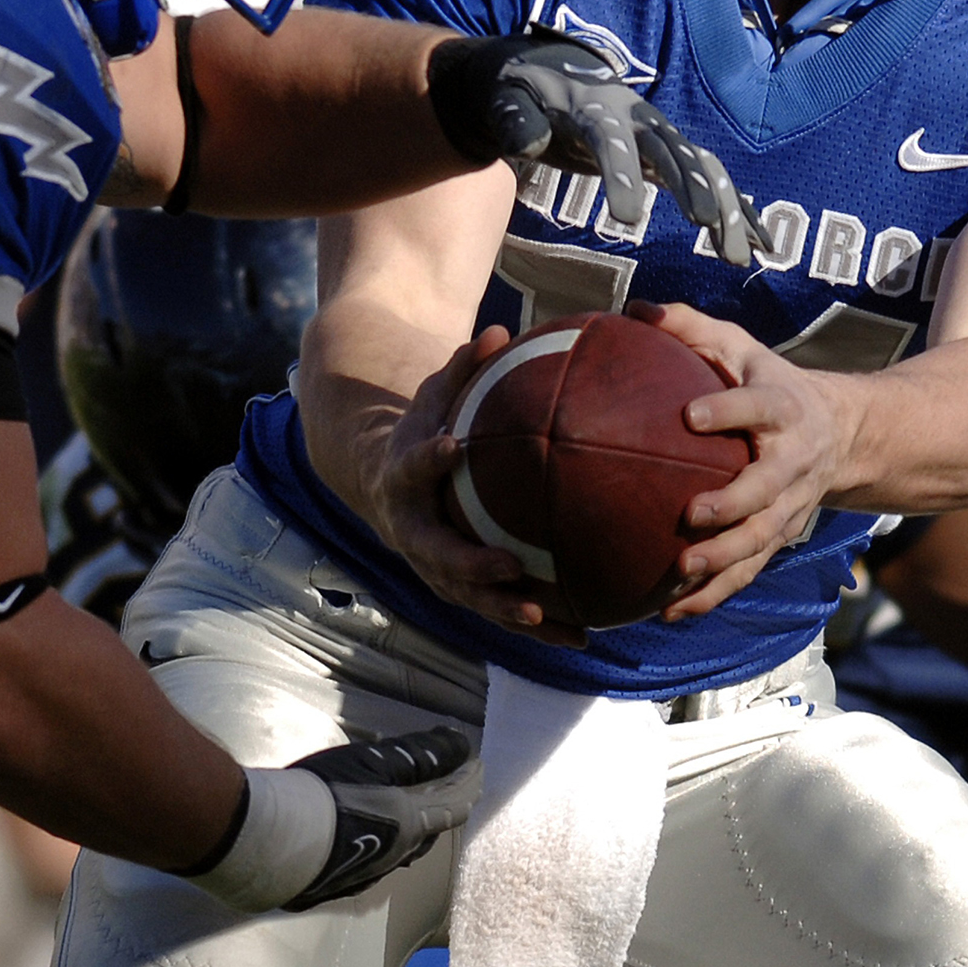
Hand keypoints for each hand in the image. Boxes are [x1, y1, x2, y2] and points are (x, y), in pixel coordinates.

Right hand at [185, 726, 481, 912]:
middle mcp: (396, 853)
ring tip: (416, 814)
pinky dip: (386, 843)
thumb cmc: (326, 796)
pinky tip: (371, 841)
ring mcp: (368, 872)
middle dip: (446, 806)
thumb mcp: (374, 763)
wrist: (273, 844)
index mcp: (410, 823)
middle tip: (454, 789)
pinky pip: (376, 860)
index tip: (479, 766)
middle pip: (432, 830)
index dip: (468, 783)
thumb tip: (461, 744)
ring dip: (417, 827)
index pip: (453, 803)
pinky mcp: (338, 881)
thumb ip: (418, 755)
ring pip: (405, 849)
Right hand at [362, 329, 586, 646]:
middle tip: (509, 566)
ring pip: (468, 597)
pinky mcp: (458, 588)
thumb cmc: (422, 429)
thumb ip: (461, 369)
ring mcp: (433, 566)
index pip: (411, 468)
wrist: (385, 483)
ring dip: (505, 610)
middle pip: (437, 555)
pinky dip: (536, 625)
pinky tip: (582, 635)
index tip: (450, 448)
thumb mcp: (432, 396)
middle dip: (471, 565)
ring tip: (547, 617)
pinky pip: (497, 610)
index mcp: (402, 480)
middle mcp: (412, 532)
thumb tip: (498, 331)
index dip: (428, 460)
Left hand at [426, 33, 765, 265]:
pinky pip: (710, 179)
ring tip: (737, 256)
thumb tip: (529, 144)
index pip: (611, 141)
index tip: (626, 219)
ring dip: (724, 208)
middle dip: (694, 189)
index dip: (621, 176)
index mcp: (596, 107)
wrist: (549, 73)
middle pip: (673, 153)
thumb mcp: (507, 101)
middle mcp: (639, 118)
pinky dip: (736, 208)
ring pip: (702, 168)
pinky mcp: (669, 152)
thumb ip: (517, 123)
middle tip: (708, 228)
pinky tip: (761, 242)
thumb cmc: (522, 94)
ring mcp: (660, 135)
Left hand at [628, 300, 862, 620]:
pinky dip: (713, 594)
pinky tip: (669, 610)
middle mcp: (792, 462)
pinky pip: (747, 571)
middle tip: (692, 515)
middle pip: (766, 488)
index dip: (729, 411)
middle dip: (734, 504)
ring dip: (724, 560)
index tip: (691, 415)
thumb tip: (633, 310)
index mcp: (781, 408)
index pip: (757, 407)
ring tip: (681, 573)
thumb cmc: (768, 381)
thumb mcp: (739, 346)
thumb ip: (688, 327)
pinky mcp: (778, 538)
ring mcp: (789, 506)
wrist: (842, 433)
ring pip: (760, 540)